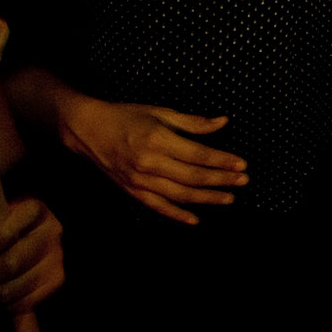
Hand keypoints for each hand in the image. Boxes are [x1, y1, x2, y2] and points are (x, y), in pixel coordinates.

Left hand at [0, 198, 63, 312]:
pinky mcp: (55, 281)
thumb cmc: (3, 232)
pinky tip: (1, 294)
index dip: (3, 234)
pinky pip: (25, 301)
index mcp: (37, 212)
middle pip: (14, 261)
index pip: (27, 215)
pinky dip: (8, 304)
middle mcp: (51, 233)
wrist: (24, 245)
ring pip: (16, 286)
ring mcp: (56, 258)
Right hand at [59, 98, 246, 224]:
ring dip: (206, 198)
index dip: (222, 161)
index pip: (199, 155)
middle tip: (243, 181)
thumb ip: (192, 122)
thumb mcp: (160, 112)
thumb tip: (222, 122)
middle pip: (193, 176)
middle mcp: (149, 163)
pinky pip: (158, 207)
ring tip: (228, 198)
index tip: (242, 164)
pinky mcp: (131, 191)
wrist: (88, 130)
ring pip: (179, 195)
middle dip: (221, 180)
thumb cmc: (126, 116)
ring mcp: (139, 180)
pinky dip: (177, 215)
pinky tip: (195, 219)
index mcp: (158, 139)